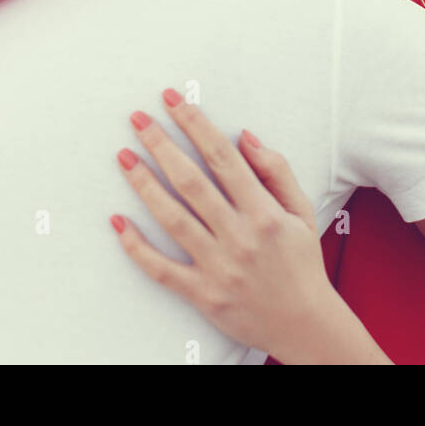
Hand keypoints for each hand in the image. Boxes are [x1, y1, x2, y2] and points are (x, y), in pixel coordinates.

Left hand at [109, 89, 390, 363]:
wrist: (306, 324)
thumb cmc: (302, 264)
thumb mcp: (303, 211)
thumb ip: (277, 171)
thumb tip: (245, 138)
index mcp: (264, 212)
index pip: (223, 158)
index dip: (196, 125)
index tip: (174, 101)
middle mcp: (239, 236)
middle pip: (191, 181)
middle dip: (162, 145)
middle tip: (138, 119)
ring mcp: (218, 266)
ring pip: (172, 219)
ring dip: (145, 185)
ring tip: (124, 157)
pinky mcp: (203, 294)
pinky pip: (161, 269)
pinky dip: (136, 247)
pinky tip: (118, 222)